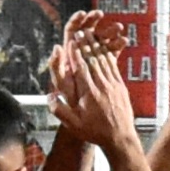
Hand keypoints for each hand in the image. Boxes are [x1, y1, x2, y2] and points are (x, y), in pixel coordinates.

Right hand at [48, 23, 136, 153]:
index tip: (70, 42)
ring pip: (103, 61)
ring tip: (90, 35)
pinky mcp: (120, 86)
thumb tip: (49, 97)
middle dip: (86, 45)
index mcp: (89, 94)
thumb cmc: (95, 132)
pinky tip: (104, 48)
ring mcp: (113, 85)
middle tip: (80, 32)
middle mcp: (102, 86)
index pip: (81, 69)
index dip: (75, 54)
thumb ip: (60, 111)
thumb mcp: (74, 125)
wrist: (120, 138)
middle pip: (93, 60)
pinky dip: (107, 55)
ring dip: (96, 46)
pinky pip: (113, 67)